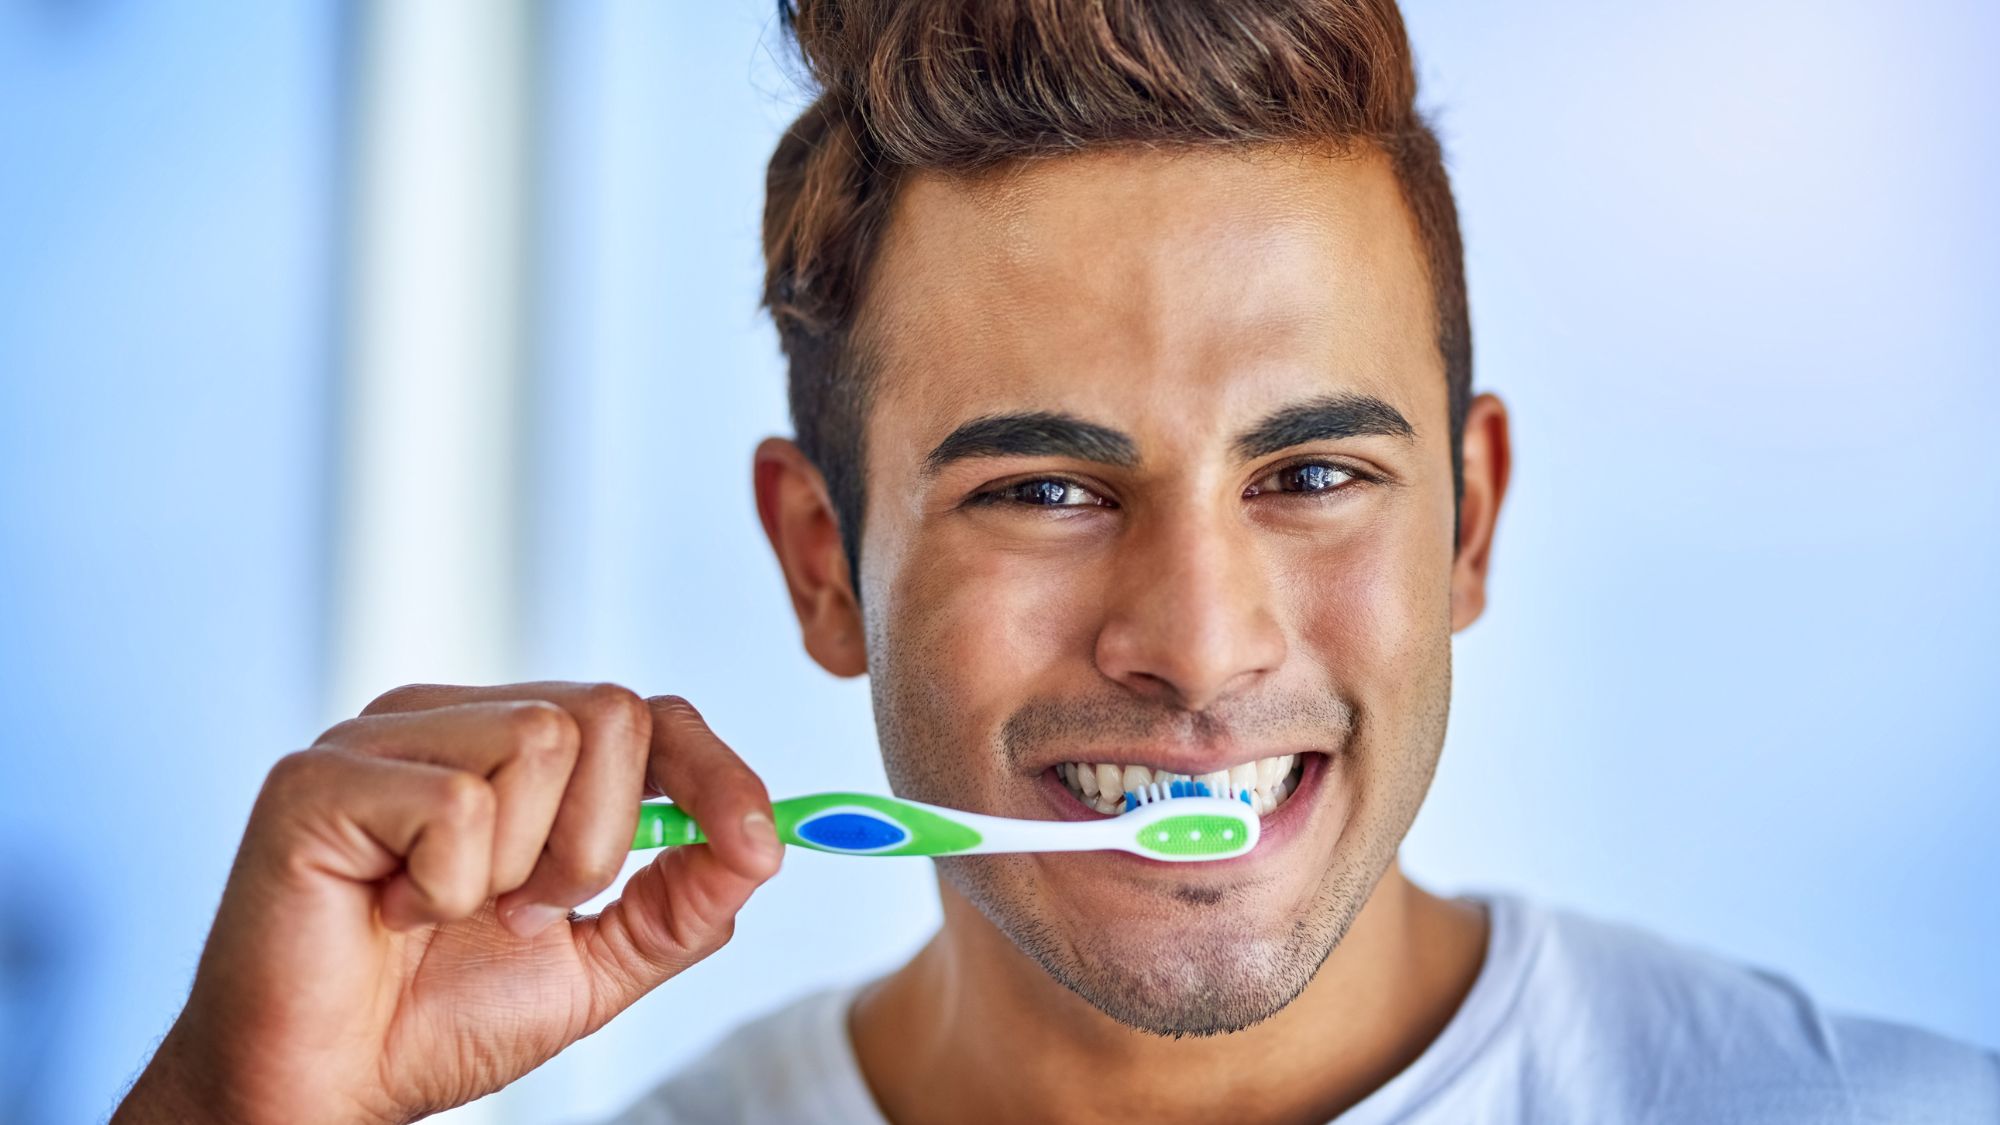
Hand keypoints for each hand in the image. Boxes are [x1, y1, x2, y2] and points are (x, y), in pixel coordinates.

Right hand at [113, 684, 782, 1123]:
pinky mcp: (319, 777)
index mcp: (512, 749)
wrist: (321, 1088)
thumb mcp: (598, 965)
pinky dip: (445, 886)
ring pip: (542, 741)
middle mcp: (450, 720)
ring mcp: (380, 737)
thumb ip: (681, 903)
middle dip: (599, 842)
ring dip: (522, 865)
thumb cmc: (437, 1017)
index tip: (758, 844)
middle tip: (526, 911)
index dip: (714, 773)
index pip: (645, 712)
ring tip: (453, 912)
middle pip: (611, 712)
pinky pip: (456, 802)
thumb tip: (762, 844)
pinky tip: (392, 912)